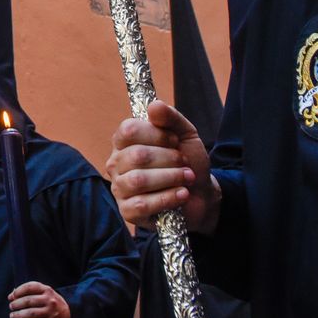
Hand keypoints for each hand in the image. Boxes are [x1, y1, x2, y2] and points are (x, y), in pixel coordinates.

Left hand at [8, 281, 70, 317]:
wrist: (66, 313)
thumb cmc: (48, 301)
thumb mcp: (42, 293)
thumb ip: (29, 292)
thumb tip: (11, 296)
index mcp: (46, 289)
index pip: (30, 287)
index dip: (18, 291)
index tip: (11, 297)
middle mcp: (49, 299)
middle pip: (29, 301)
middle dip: (17, 304)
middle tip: (11, 307)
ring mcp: (51, 311)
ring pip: (31, 313)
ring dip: (19, 315)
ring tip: (12, 316)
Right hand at [106, 101, 219, 233]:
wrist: (201, 194)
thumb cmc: (187, 162)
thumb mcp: (185, 134)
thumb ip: (170, 117)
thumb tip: (154, 105)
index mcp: (124, 142)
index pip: (129, 130)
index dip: (156, 134)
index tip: (175, 140)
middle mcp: (116, 163)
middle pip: (137, 156)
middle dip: (169, 159)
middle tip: (184, 162)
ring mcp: (120, 188)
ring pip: (138, 180)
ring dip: (170, 178)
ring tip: (187, 178)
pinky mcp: (127, 211)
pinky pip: (142, 204)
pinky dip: (168, 198)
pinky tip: (182, 194)